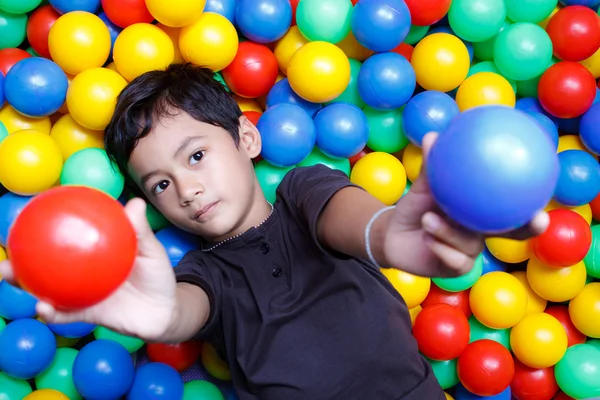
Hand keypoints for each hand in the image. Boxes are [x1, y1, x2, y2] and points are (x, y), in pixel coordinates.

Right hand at [0, 198, 177, 341]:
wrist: (166, 312)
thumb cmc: (158, 276)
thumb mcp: (152, 251)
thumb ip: (141, 231)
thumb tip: (135, 203)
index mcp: (96, 251)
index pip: (69, 235)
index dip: (49, 224)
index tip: (30, 211)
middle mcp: (83, 270)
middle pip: (47, 260)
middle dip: (22, 253)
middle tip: (6, 243)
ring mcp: (81, 291)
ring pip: (45, 286)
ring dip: (23, 282)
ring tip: (6, 274)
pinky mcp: (85, 313)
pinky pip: (63, 313)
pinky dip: (50, 312)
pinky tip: (42, 307)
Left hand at [383, 132, 549, 277]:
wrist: (393, 234)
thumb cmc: (415, 207)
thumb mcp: (423, 187)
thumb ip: (431, 166)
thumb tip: (433, 136)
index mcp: (482, 210)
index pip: (515, 206)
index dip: (534, 200)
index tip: (549, 189)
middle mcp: (483, 231)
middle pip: (515, 232)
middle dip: (530, 227)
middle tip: (537, 219)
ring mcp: (472, 251)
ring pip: (472, 243)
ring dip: (448, 231)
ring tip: (429, 219)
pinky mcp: (457, 268)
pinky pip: (455, 259)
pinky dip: (439, 246)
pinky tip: (428, 237)